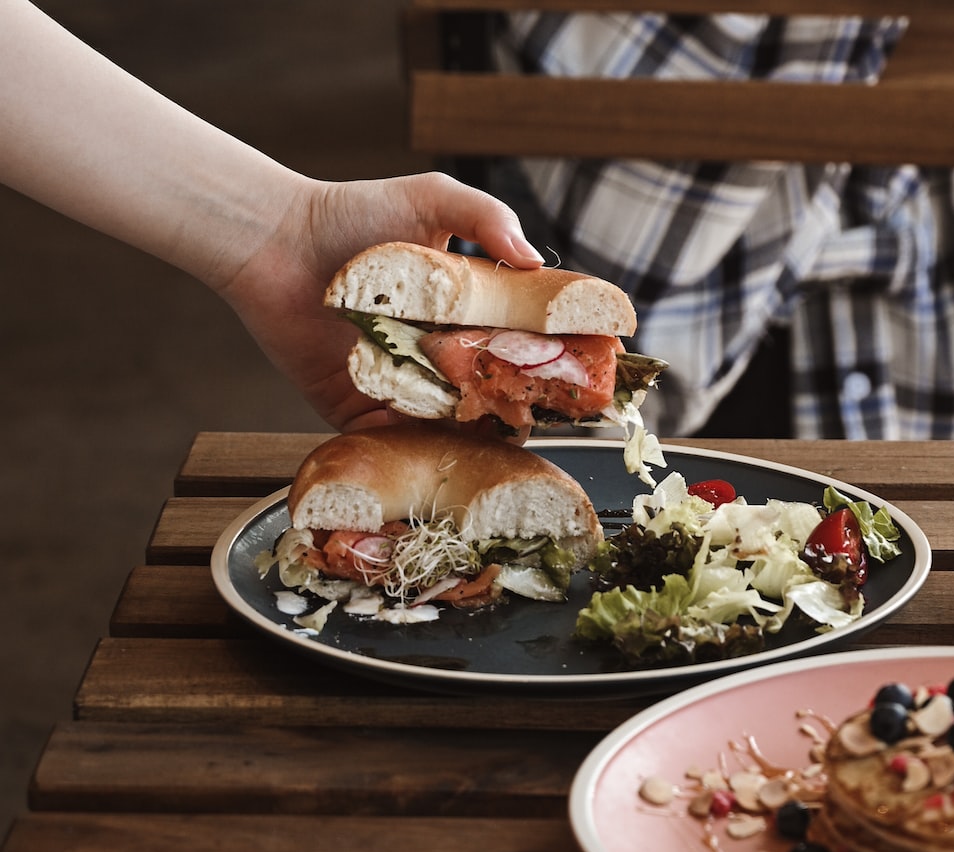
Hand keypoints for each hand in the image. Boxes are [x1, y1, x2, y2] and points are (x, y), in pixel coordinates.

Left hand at [211, 172, 543, 431]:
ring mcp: (394, 382)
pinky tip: (434, 446)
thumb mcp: (432, 198)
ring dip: (467, 432)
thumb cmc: (351, 212)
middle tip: (533, 409)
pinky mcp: (352, 406)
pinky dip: (410, 448)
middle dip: (510, 403)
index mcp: (460, 310)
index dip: (545, 357)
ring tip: (491, 437)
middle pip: (484, 389)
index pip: (514, 341)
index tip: (574, 371)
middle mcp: (432, 351)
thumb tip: (534, 260)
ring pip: (441, 422)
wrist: (275, 240)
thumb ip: (489, 217)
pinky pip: (387, 439)